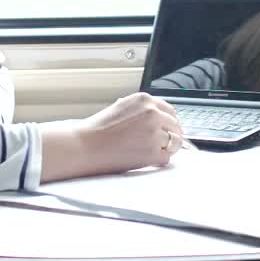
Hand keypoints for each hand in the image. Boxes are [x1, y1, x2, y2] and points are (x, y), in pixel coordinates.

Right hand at [40, 93, 184, 181]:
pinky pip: (166, 158)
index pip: (170, 110)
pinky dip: (158, 161)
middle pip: (175, 126)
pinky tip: (144, 160)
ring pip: (174, 143)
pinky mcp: (152, 152)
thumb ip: (141, 110)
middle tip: (161, 145)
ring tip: (147, 152)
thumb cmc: (96, 130)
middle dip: (171, 136)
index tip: (167, 130)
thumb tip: (158, 117)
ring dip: (164, 149)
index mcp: (144, 99)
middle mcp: (152, 113)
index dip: (169, 122)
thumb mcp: (120, 108)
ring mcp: (154, 133)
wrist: (84, 146)